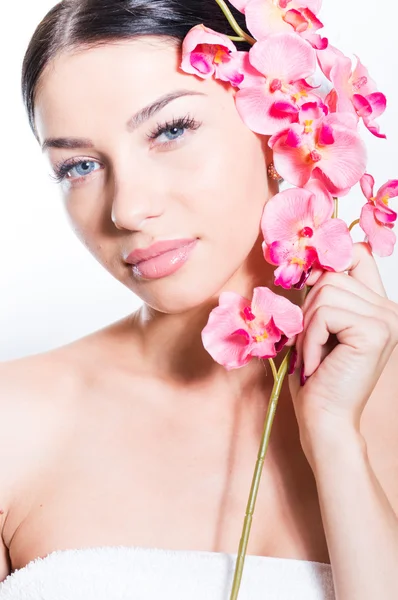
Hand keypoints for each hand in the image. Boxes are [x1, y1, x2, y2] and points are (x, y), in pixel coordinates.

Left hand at [288, 242, 397, 447]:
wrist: (325, 419)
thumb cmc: (317, 378)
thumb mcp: (316, 326)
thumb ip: (321, 295)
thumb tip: (310, 263)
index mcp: (378, 307)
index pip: (358, 255)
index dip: (329, 264)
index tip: (308, 288)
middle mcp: (389, 310)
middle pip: (333, 275)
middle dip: (308, 308)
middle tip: (307, 343)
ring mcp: (387, 320)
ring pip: (326, 292)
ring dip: (306, 327)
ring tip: (311, 356)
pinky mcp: (375, 331)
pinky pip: (324, 314)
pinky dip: (309, 338)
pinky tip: (315, 363)